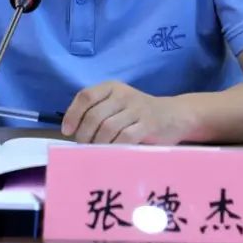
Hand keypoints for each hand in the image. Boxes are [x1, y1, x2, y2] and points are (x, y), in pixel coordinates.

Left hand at [61, 81, 193, 144]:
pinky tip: (112, 155)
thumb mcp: (119, 104)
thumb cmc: (139, 113)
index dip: (73, 114)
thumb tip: (73, 133)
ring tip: (96, 153)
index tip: (67, 131)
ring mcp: (137, 109)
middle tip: (84, 148)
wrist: (175, 115)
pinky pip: (125, 138)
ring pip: (107, 128)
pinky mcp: (148, 124)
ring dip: (98, 144)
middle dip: (84, 135)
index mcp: (112, 87)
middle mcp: (123, 94)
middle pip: (94, 115)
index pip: (86, 96)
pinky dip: (114, 148)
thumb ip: (99, 111)